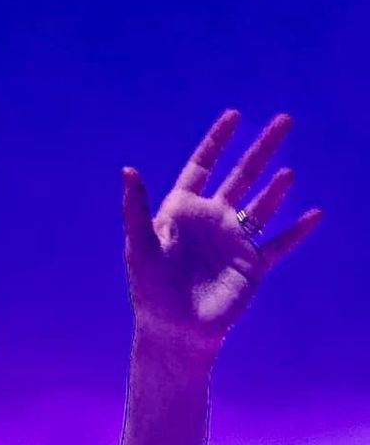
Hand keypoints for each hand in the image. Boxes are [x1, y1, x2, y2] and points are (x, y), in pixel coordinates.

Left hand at [121, 110, 322, 358]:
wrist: (175, 329)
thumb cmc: (151, 289)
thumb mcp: (140, 245)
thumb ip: (135, 208)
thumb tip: (128, 170)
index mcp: (183, 212)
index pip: (202, 167)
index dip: (217, 142)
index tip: (234, 116)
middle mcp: (212, 221)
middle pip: (241, 176)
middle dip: (261, 149)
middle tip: (283, 120)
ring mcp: (234, 241)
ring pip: (263, 205)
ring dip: (276, 188)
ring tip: (287, 171)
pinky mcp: (252, 265)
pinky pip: (279, 243)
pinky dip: (298, 231)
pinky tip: (316, 214)